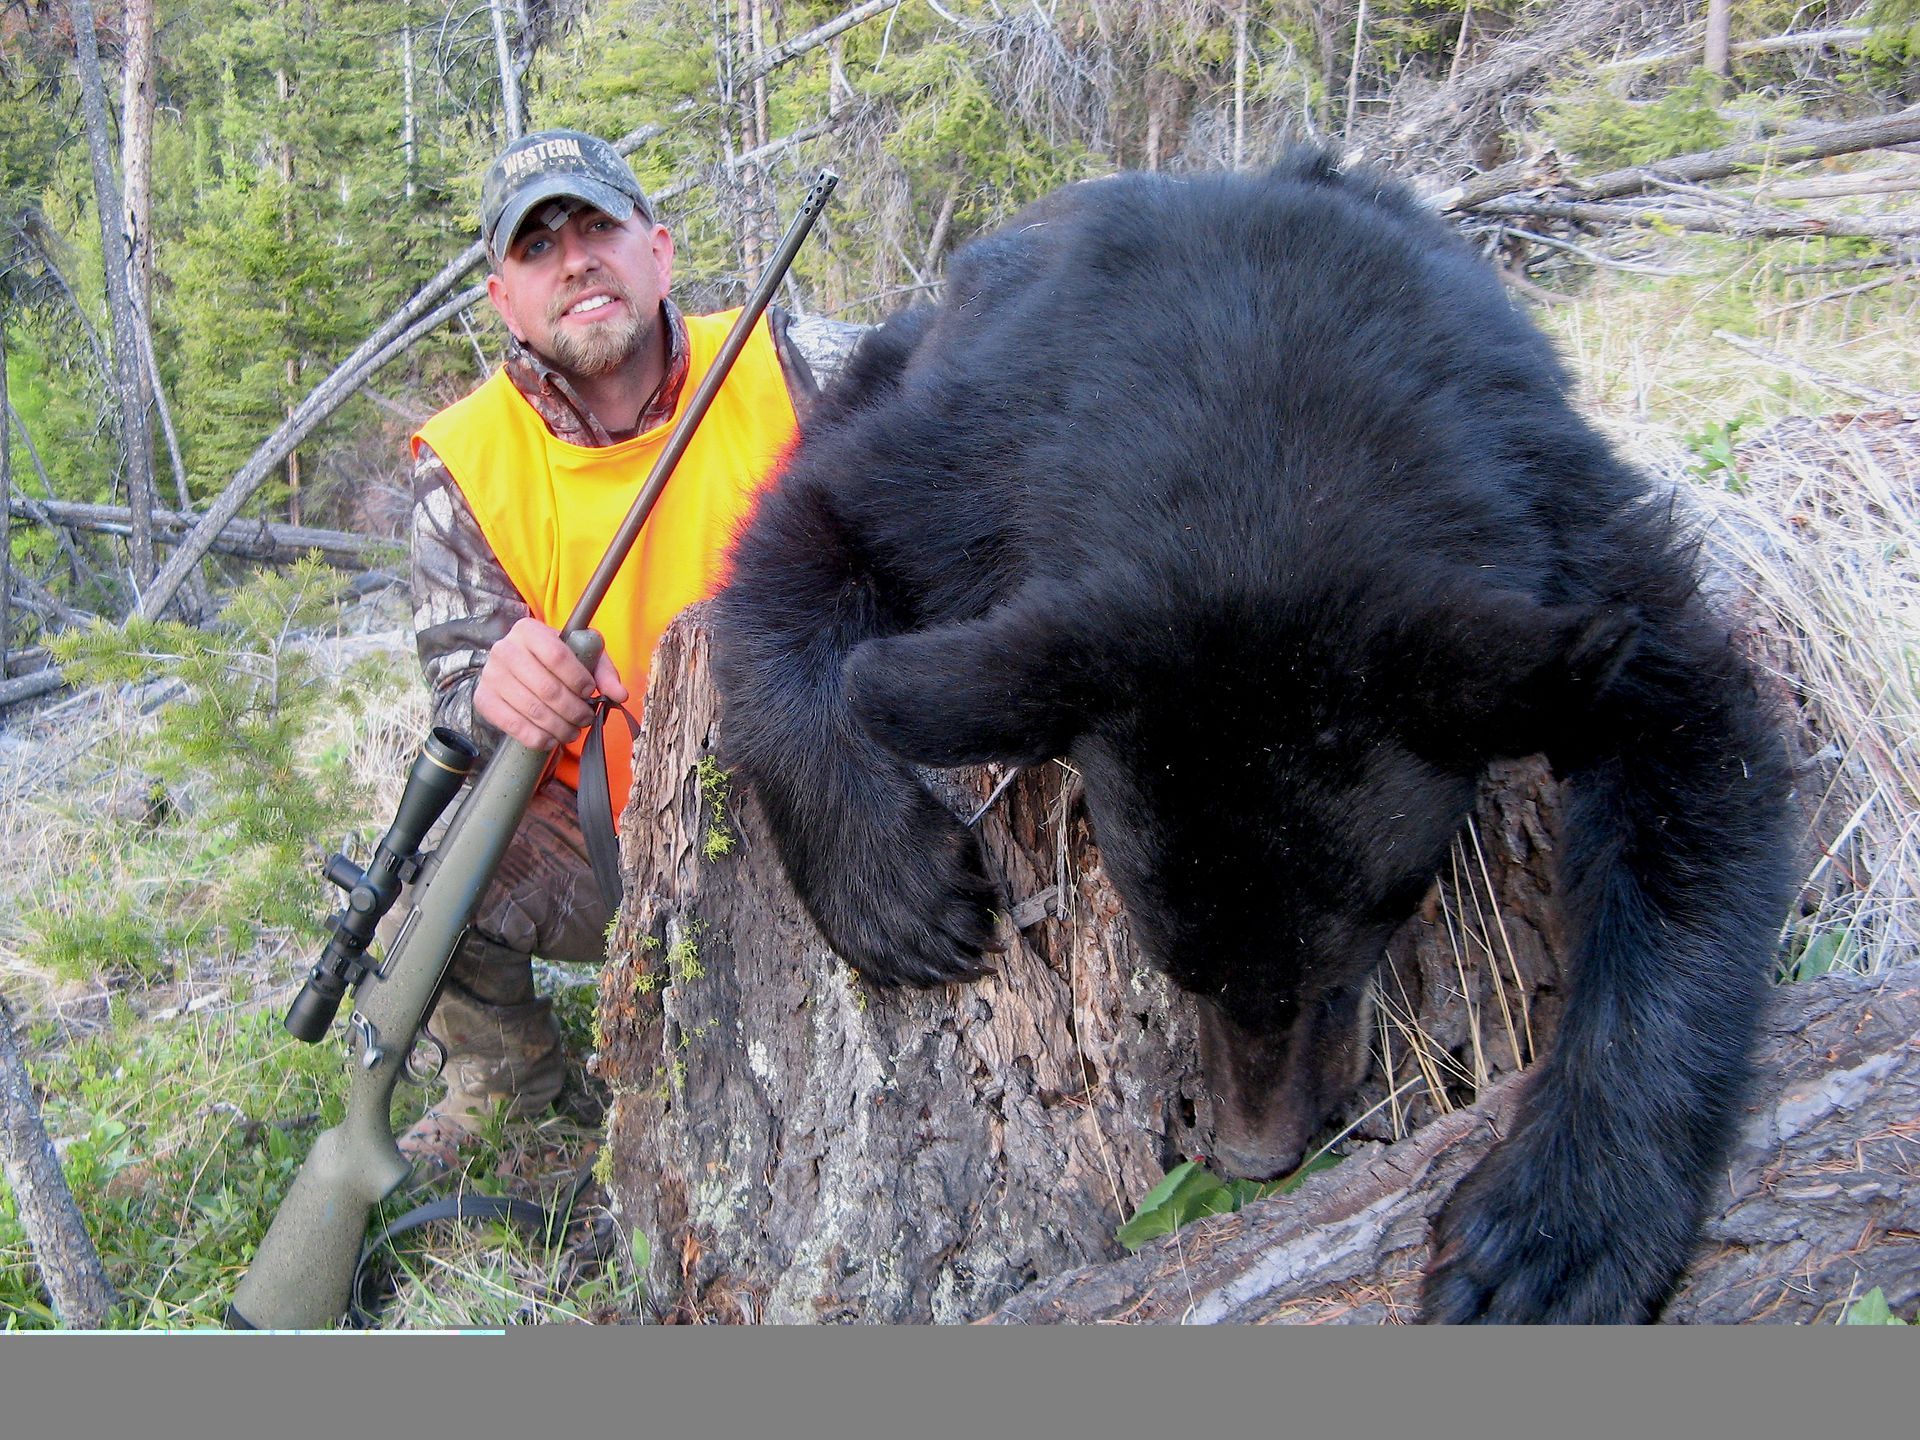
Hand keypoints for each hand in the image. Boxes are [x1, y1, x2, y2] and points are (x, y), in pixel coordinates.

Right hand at [473, 617, 628, 749]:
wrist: (514, 667)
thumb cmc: (553, 659)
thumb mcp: (581, 654)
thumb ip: (604, 671)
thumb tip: (619, 695)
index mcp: (529, 631)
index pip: (558, 656)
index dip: (579, 679)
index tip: (590, 692)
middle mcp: (505, 649)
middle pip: (547, 688)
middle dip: (573, 710)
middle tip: (585, 718)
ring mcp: (491, 675)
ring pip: (533, 710)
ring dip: (560, 727)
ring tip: (573, 730)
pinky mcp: (484, 700)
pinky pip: (513, 725)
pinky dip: (538, 737)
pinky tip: (552, 739)